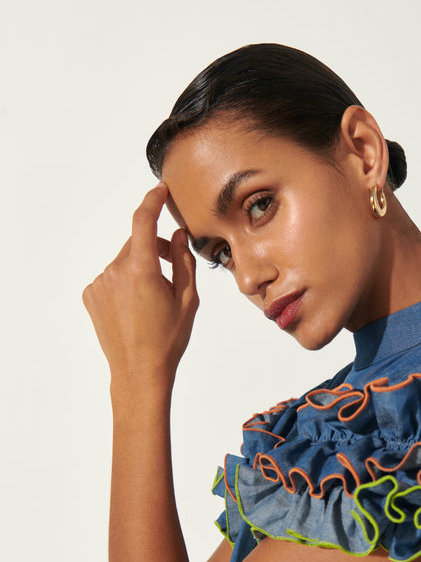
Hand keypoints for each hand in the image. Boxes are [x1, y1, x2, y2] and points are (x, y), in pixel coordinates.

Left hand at [82, 183, 197, 385]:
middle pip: (137, 243)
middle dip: (156, 248)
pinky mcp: (91, 295)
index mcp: (142, 270)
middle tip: (173, 269)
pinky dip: (124, 282)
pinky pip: (111, 277)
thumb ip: (184, 261)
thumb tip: (178, 234)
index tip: (160, 190)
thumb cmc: (168, 339)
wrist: (139, 371)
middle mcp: (115, 272)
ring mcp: (100, 283)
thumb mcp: (188, 299)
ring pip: (124, 261)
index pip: (143, 221)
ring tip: (154, 298)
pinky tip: (136, 306)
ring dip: (140, 268)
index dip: (152, 201)